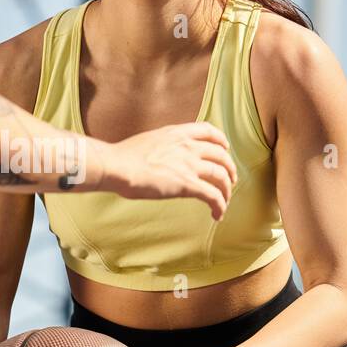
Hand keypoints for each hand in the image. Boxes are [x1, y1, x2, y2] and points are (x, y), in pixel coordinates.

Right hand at [99, 123, 236, 219]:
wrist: (117, 166)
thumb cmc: (123, 157)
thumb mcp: (148, 141)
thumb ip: (162, 146)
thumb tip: (161, 156)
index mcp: (177, 133)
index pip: (208, 130)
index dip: (221, 140)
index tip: (224, 148)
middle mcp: (187, 147)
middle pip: (221, 156)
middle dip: (229, 169)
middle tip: (229, 180)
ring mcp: (189, 165)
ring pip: (221, 177)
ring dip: (226, 191)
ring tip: (224, 201)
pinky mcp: (187, 185)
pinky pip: (213, 196)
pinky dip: (220, 206)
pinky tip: (217, 215)